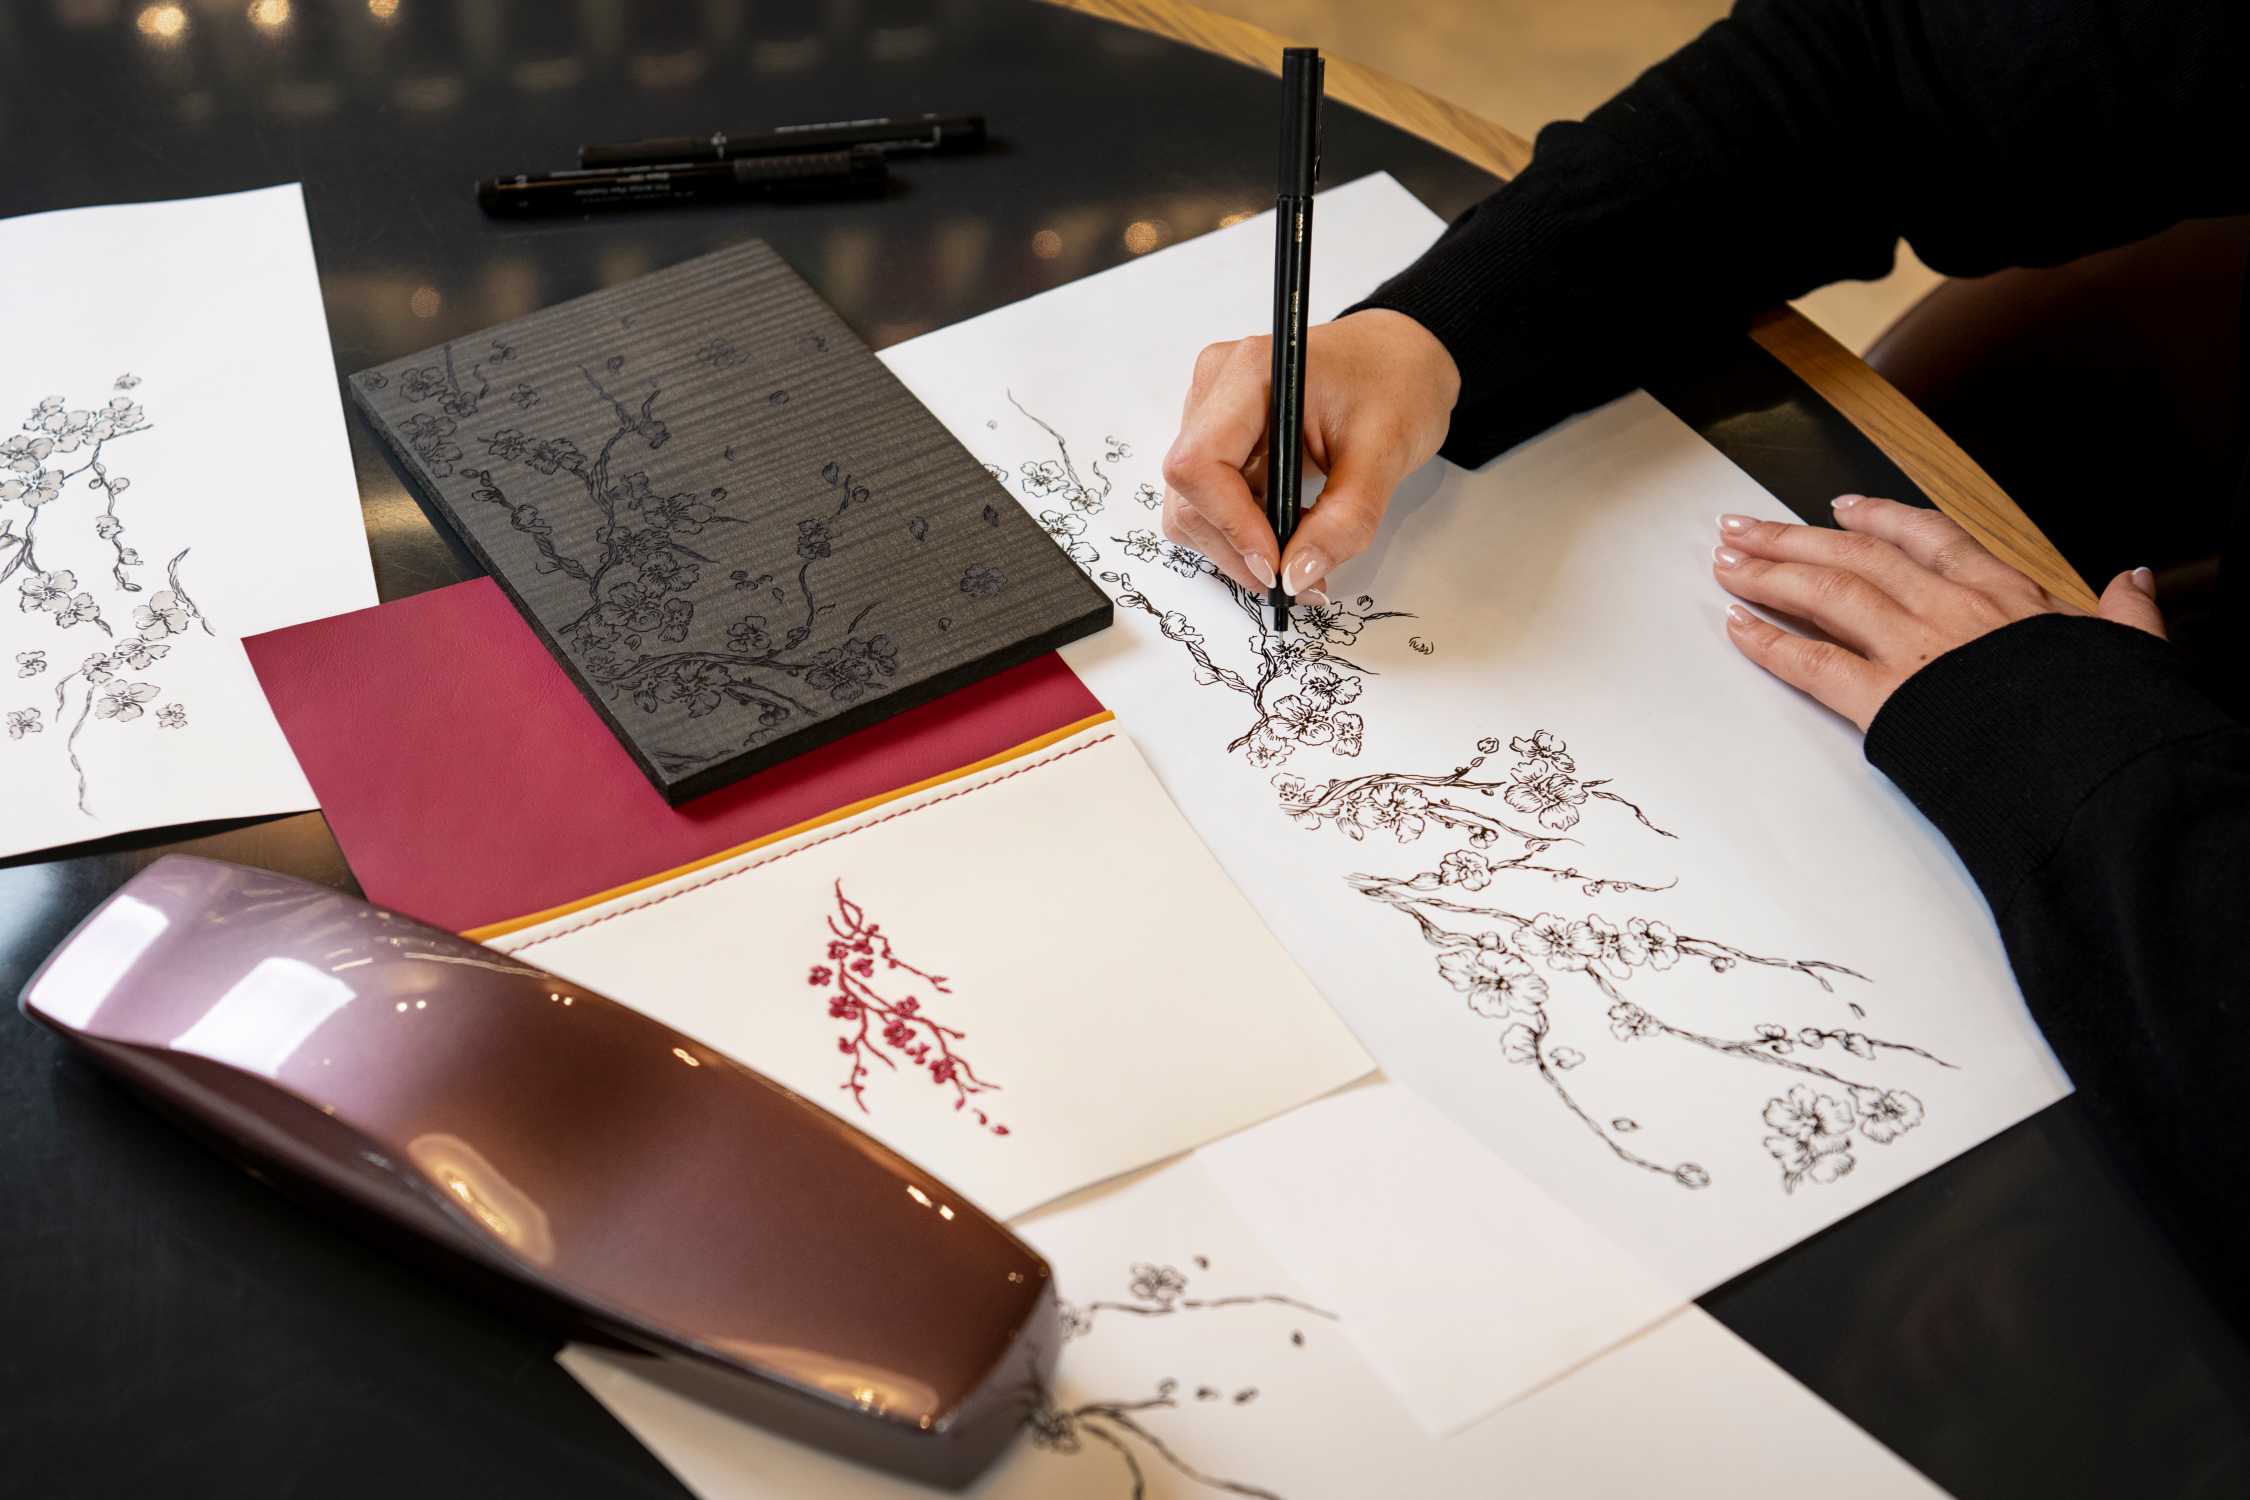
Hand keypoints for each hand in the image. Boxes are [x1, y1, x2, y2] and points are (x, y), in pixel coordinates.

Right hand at [1162, 309, 1459, 598]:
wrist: (1399, 358)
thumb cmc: (1395, 384)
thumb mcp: (1385, 453)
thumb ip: (1343, 520)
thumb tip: (1296, 577)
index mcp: (1250, 372)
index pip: (1199, 462)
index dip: (1229, 522)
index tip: (1274, 563)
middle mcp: (1214, 387)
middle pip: (1188, 493)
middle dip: (1235, 547)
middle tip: (1296, 580)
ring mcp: (1209, 414)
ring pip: (1190, 507)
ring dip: (1236, 547)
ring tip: (1296, 558)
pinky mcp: (1217, 439)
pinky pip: (1207, 502)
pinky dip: (1240, 534)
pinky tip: (1284, 534)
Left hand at [1713, 494, 2165, 729]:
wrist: (2099, 769)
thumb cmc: (2111, 719)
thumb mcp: (2132, 655)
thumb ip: (2126, 615)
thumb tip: (2134, 582)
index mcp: (2007, 597)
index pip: (1932, 539)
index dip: (1879, 517)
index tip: (1840, 507)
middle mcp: (1953, 611)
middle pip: (1859, 555)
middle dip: (1794, 538)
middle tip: (1745, 527)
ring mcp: (1917, 651)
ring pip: (1828, 592)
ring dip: (1770, 574)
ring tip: (1727, 562)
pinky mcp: (1888, 702)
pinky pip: (1814, 663)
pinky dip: (1769, 642)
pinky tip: (1737, 627)